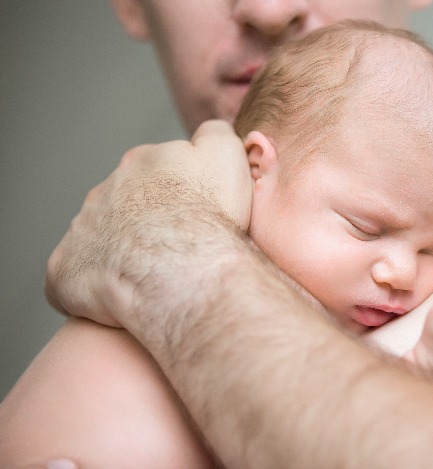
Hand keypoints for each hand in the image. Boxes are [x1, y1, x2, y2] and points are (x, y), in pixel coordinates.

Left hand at [45, 120, 251, 328]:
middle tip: (175, 247)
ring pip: (100, 238)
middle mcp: (105, 189)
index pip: (157, 171)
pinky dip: (92, 285)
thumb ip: (216, 133)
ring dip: (119, 252)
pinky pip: (73, 276)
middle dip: (145, 221)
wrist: (183, 270)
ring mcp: (82, 228)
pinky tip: (120, 298)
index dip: (178, 193)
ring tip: (152, 276)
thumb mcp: (227, 155)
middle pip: (125, 203)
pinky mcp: (66, 267)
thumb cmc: (208, 214)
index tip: (195, 213)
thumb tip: (208, 131)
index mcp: (142, 162)